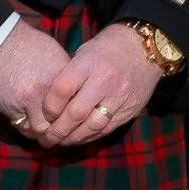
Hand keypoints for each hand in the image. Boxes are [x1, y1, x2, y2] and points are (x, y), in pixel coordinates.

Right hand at [0, 19, 73, 137]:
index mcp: (62, 75)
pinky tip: (29, 123)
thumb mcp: (52, 53)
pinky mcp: (11, 109)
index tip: (74, 117)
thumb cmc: (24, 44)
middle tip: (61, 131)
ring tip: (45, 131)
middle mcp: (48, 91)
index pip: (76, 104)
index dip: (76, 113)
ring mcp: (29, 102)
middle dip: (61, 129)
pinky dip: (27, 128)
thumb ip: (64, 74)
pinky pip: (23, 127)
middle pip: (61, 122)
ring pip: (42, 129)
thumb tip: (74, 90)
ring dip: (43, 132)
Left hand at [37, 23, 162, 148]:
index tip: (44, 114)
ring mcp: (119, 97)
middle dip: (58, 130)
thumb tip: (48, 103)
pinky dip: (90, 136)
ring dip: (73, 138)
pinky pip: (107, 129)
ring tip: (62, 141)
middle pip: (76, 113)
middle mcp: (104, 81)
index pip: (63, 89)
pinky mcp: (130, 110)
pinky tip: (80, 137)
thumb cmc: (106, 50)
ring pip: (92, 126)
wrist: (144, 48)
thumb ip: (69, 76)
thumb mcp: (84, 53)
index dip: (49, 106)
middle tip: (46, 138)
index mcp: (89, 63)